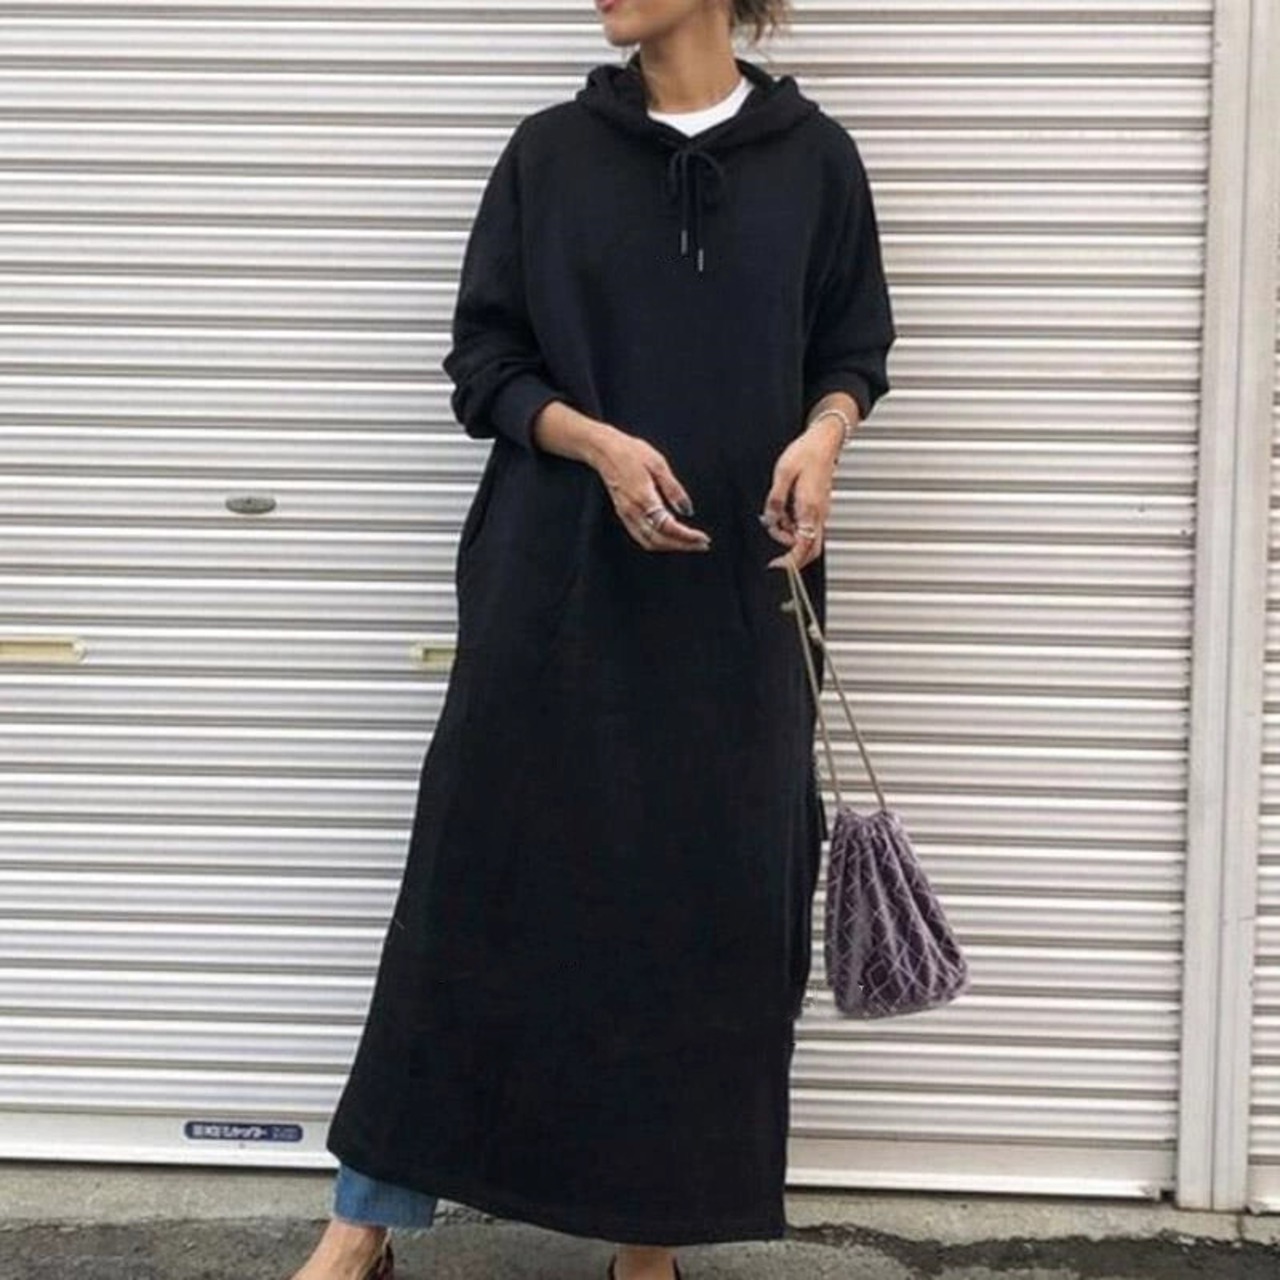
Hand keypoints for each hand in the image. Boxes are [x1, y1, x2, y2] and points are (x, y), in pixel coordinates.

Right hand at [591, 427, 711, 552]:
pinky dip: (658, 543)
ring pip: (649, 543)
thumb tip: (687, 510)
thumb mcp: (659, 464)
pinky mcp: (623, 515)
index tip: (703, 538)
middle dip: (682, 545)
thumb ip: (674, 489)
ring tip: (689, 544)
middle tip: (702, 545)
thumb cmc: (631, 452)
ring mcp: (626, 515)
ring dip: (670, 547)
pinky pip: (641, 537)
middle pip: (659, 540)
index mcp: (643, 497)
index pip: (668, 526)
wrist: (604, 451)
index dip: (687, 536)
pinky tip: (670, 538)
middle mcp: (633, 511)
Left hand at [760, 417, 842, 571]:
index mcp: (809, 508)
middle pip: (810, 550)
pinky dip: (794, 526)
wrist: (825, 440)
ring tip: (774, 516)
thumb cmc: (806, 453)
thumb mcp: (782, 473)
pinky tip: (783, 512)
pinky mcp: (819, 507)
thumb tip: (769, 519)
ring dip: (789, 535)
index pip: (803, 546)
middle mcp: (819, 514)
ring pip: (807, 538)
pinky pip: (807, 526)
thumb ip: (775, 500)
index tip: (775, 565)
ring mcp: (821, 512)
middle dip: (791, 554)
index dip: (790, 561)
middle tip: (774, 540)